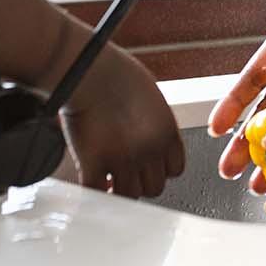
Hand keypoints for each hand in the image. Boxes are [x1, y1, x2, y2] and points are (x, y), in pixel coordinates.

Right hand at [60, 43, 184, 198]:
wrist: (89, 70)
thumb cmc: (116, 72)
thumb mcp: (149, 96)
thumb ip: (153, 121)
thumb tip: (148, 131)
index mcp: (166, 131)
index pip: (175, 169)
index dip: (161, 169)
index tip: (148, 165)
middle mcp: (150, 149)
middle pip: (155, 187)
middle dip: (141, 181)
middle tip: (126, 170)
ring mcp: (122, 160)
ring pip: (130, 195)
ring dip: (120, 189)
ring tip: (109, 177)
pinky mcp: (94, 164)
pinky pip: (96, 192)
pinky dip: (93, 192)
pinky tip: (92, 181)